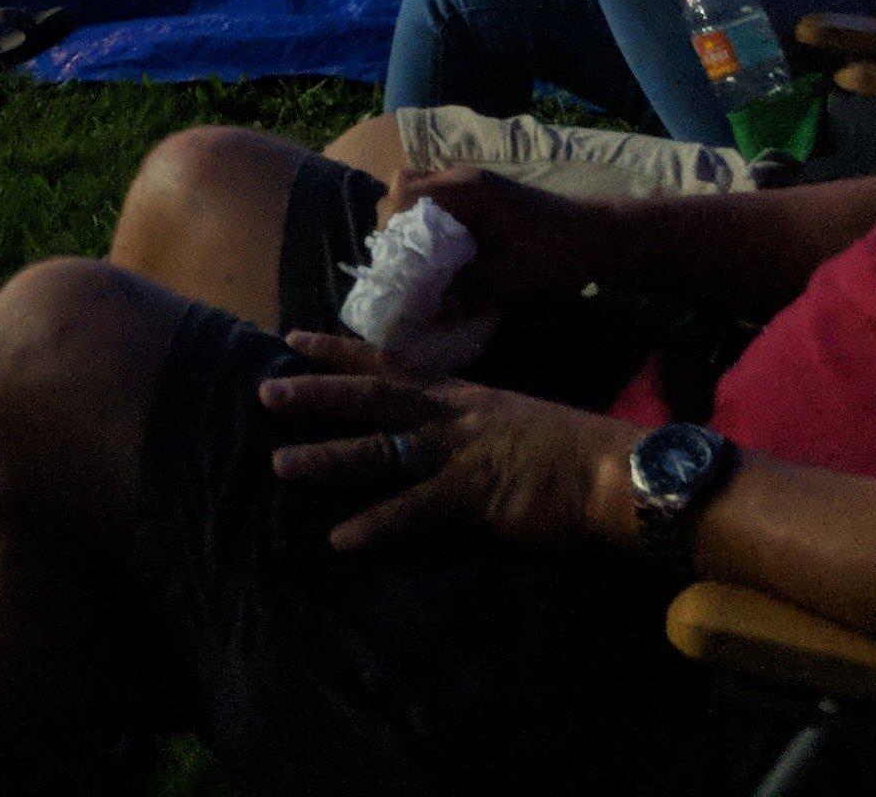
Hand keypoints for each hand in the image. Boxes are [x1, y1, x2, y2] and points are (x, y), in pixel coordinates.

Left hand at [257, 334, 639, 552]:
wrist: (611, 470)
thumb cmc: (568, 448)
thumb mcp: (509, 416)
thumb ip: (467, 417)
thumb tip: (432, 424)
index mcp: (459, 394)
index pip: (389, 361)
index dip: (339, 349)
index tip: (292, 336)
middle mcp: (451, 416)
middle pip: (373, 395)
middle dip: (316, 392)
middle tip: (265, 390)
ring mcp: (460, 454)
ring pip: (382, 451)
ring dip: (329, 458)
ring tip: (280, 465)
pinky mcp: (474, 497)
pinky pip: (415, 511)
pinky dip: (377, 525)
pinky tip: (341, 538)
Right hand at [374, 163, 617, 305]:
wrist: (600, 235)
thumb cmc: (563, 251)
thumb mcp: (518, 277)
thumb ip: (472, 290)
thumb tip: (430, 313)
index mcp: (469, 190)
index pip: (405, 194)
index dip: (393, 228)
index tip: (400, 264)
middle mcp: (463, 178)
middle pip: (403, 188)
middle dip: (397, 227)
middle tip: (407, 266)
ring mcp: (470, 184)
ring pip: (418, 194)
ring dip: (412, 226)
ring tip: (421, 265)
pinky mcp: (478, 197)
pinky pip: (437, 203)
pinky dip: (430, 226)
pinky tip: (443, 259)